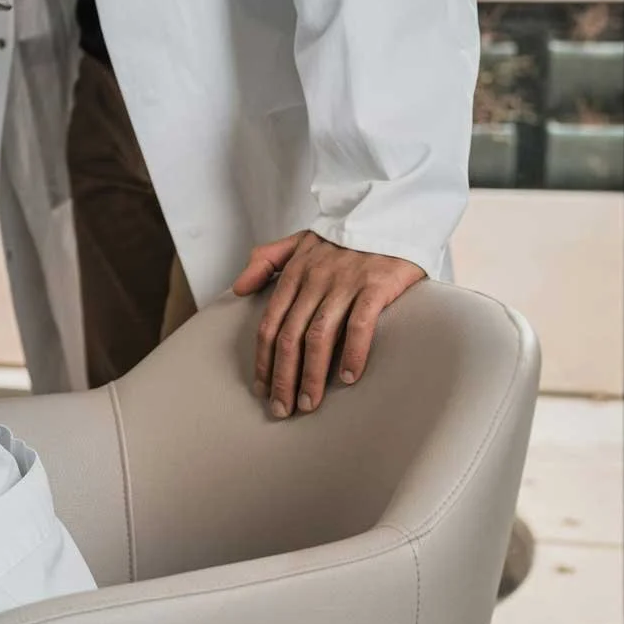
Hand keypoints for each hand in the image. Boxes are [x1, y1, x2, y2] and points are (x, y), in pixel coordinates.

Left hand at [231, 231, 424, 418]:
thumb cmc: (341, 237)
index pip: (270, 324)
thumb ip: (265, 261)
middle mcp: (313, 281)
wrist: (386, 214)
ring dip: (311, 374)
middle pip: (289, 337)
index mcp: (293, 274)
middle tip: (281, 409)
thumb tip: (238, 288)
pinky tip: (347, 378)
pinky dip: (351, 352)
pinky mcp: (375, 286)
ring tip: (308, 403)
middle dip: (282, 377)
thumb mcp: (297, 241)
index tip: (262, 389)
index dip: (263, 360)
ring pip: (318, 336)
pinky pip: (359, 325)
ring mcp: (344, 284)